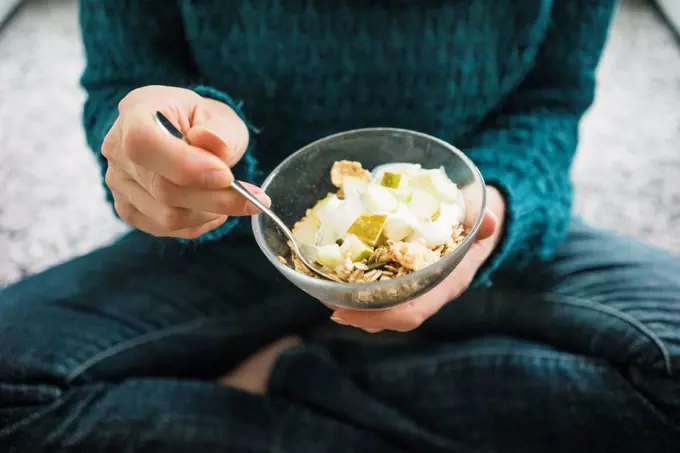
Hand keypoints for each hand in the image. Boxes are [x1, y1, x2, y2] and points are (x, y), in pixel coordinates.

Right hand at [102, 85, 270, 238]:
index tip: (226, 175)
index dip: (184, 165)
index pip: (143, 143)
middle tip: (254, 196)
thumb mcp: (219, 116)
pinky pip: (166, 229)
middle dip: (216, 197)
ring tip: (235, 198)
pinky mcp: (129, 210)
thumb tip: (214, 146)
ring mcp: (119, 183)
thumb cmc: (202, 122)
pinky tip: (215, 209)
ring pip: (167, 215)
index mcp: (135, 111)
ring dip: (211, 212)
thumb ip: (219, 131)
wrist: (185, 135)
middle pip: (162, 188)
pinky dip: (200, 223)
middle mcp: (117, 149)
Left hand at [329, 186, 506, 332]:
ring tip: (323, 292)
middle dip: (358, 314)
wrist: (475, 225)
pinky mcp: (401, 275)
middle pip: (389, 316)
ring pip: (380, 307)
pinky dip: (354, 287)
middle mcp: (427, 291)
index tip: (350, 314)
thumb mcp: (479, 219)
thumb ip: (482, 221)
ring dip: (351, 303)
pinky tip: (332, 276)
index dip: (381, 317)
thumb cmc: (473, 221)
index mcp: (446, 284)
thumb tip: (489, 220)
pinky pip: (376, 290)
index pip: (412, 312)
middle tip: (329, 302)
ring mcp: (414, 286)